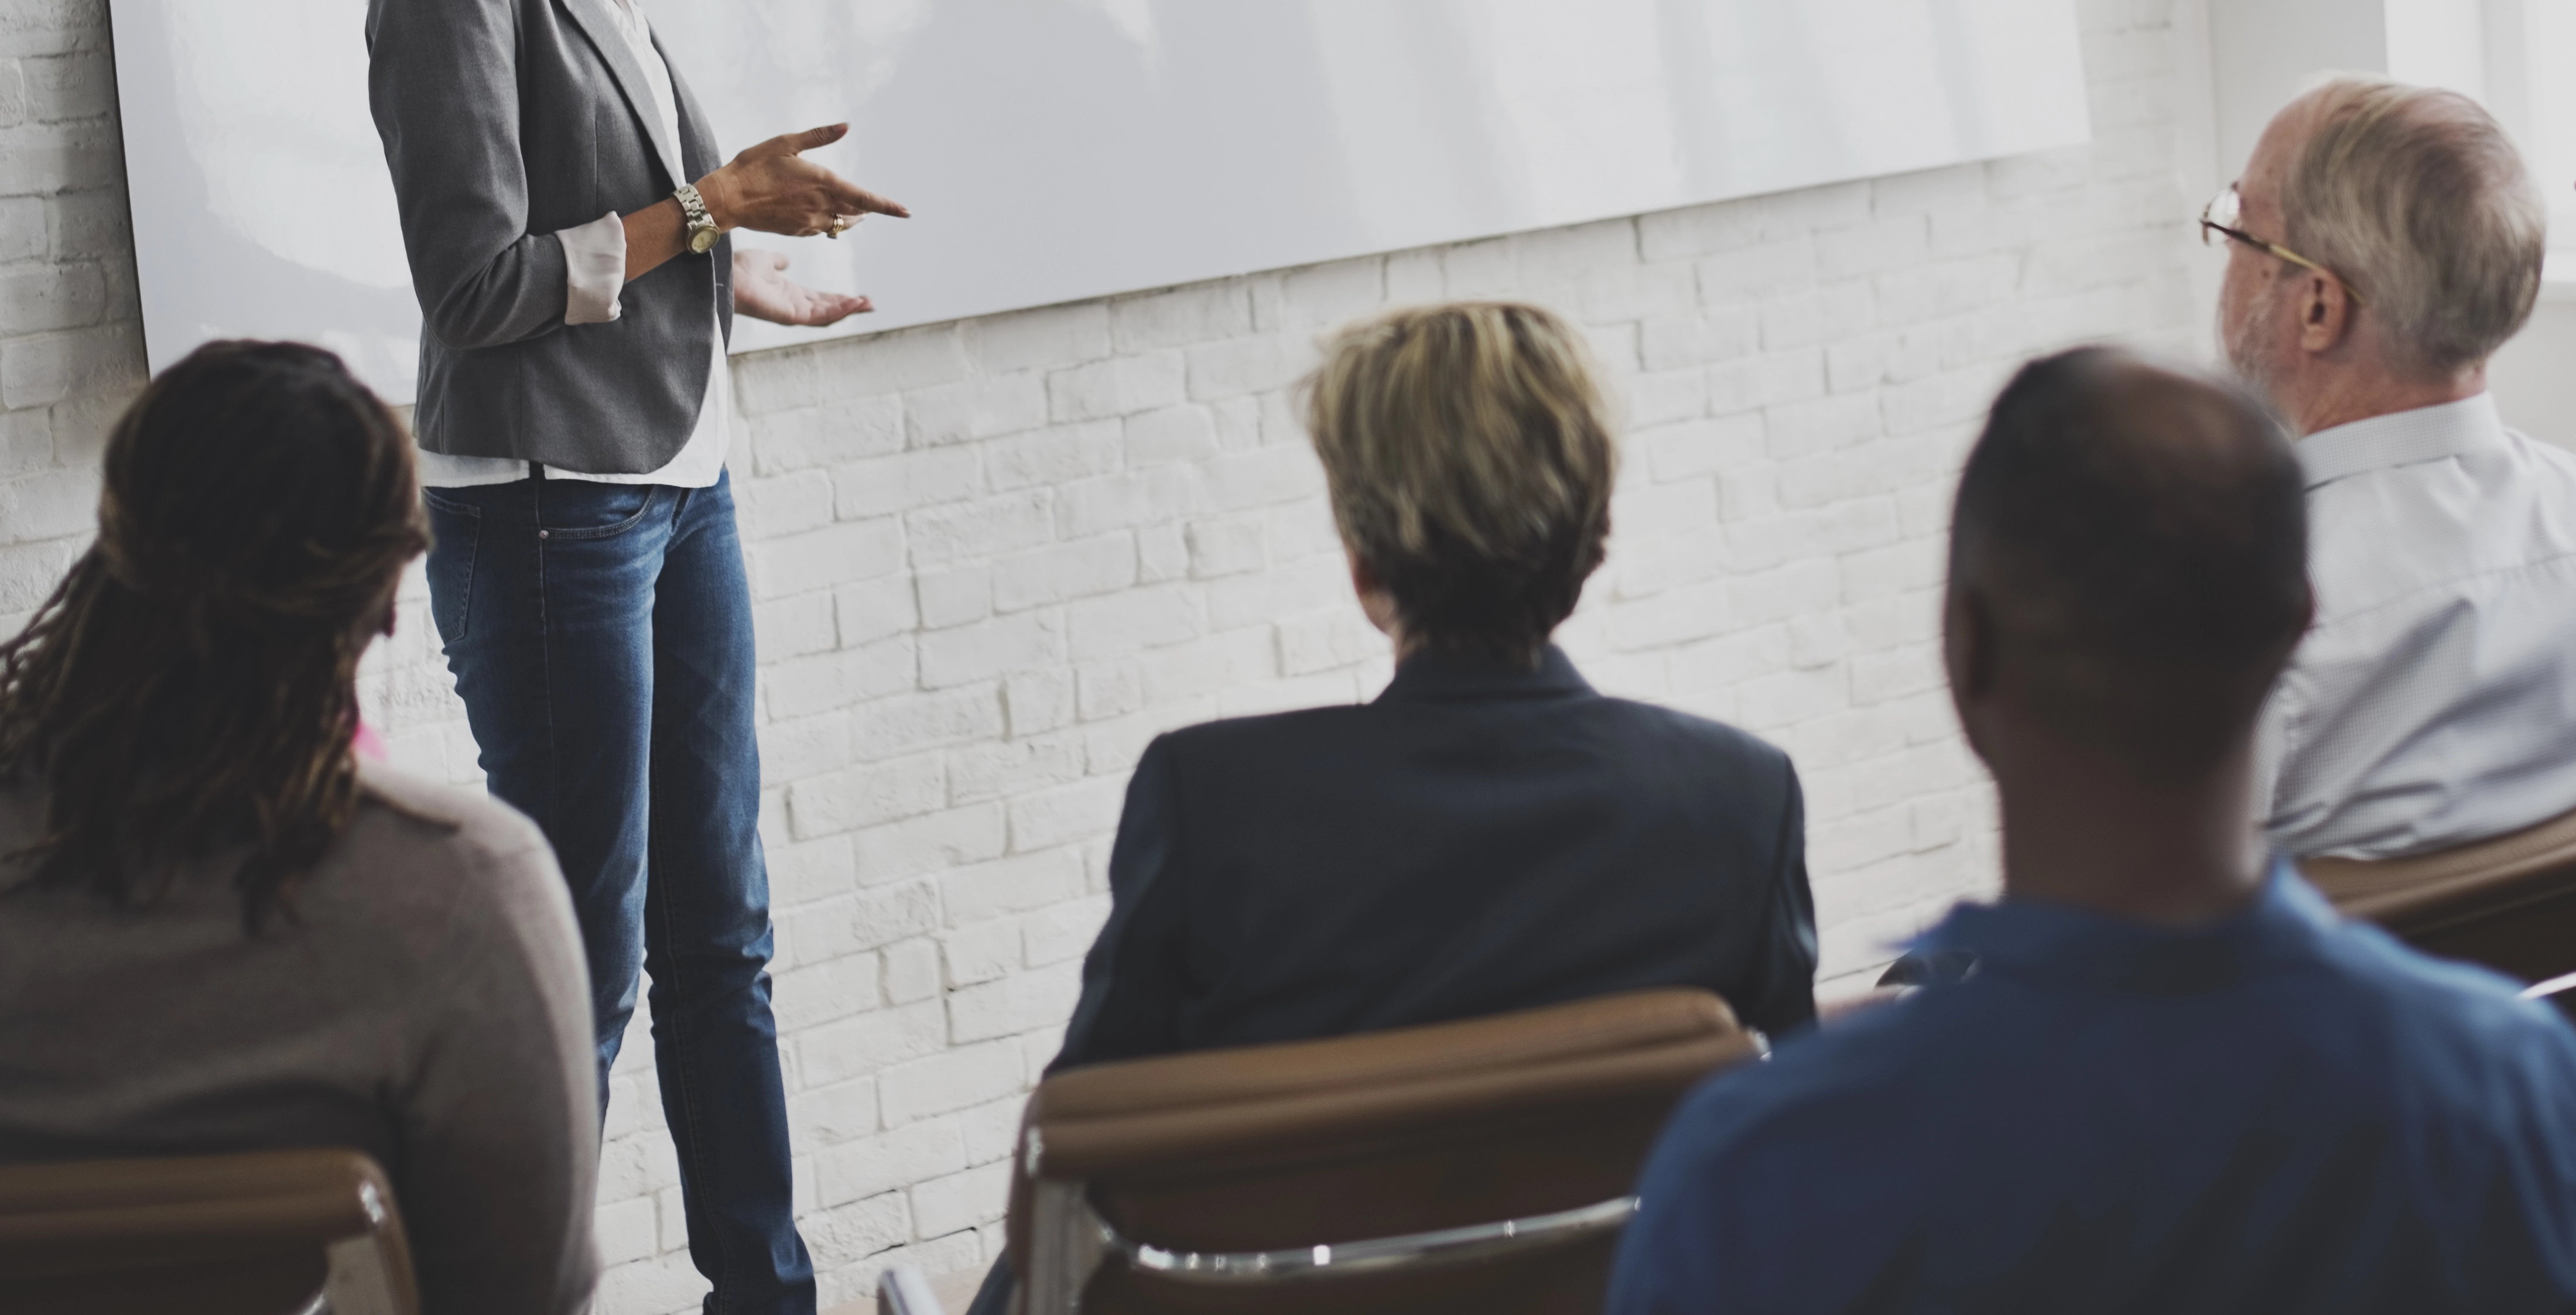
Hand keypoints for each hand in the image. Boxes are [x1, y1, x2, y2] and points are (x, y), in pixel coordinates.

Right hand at [696, 123, 907, 237]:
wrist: (728, 199)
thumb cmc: (754, 167)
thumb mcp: (786, 143)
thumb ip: (819, 137)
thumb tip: (846, 126)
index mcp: (823, 183)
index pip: (865, 199)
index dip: (888, 206)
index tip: (907, 212)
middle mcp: (821, 206)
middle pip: (857, 213)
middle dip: (870, 210)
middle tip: (880, 207)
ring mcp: (809, 222)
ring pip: (842, 224)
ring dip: (852, 218)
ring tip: (858, 212)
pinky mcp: (798, 231)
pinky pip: (823, 229)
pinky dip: (831, 223)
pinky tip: (824, 215)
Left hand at [732, 249, 870, 326]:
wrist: (727, 273)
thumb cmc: (739, 268)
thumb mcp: (765, 261)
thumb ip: (777, 262)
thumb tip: (786, 260)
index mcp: (789, 294)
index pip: (819, 299)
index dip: (838, 298)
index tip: (856, 295)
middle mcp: (793, 306)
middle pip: (828, 310)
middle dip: (849, 307)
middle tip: (870, 303)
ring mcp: (793, 313)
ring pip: (827, 316)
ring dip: (849, 310)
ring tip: (868, 304)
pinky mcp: (791, 316)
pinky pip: (820, 317)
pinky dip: (839, 311)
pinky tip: (854, 303)